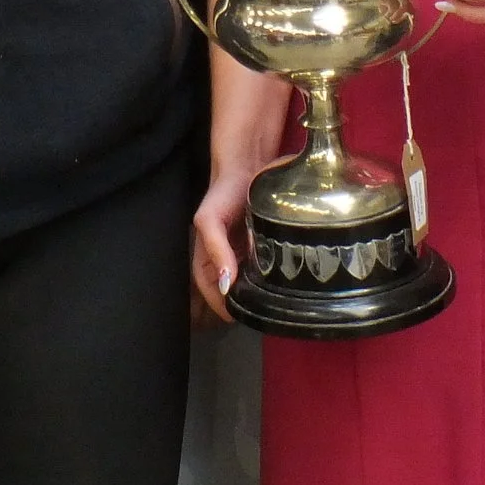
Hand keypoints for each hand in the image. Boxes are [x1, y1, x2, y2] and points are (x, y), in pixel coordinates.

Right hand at [191, 158, 259, 323]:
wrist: (247, 167)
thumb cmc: (221, 194)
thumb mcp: (208, 221)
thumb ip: (216, 250)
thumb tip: (225, 284)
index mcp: (207, 255)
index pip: (209, 289)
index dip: (218, 305)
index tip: (234, 318)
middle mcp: (225, 256)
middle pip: (228, 289)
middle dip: (237, 304)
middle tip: (254, 314)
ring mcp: (243, 251)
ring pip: (246, 281)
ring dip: (253, 293)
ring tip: (266, 304)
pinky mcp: (260, 244)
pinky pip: (261, 267)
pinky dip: (267, 277)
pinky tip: (277, 282)